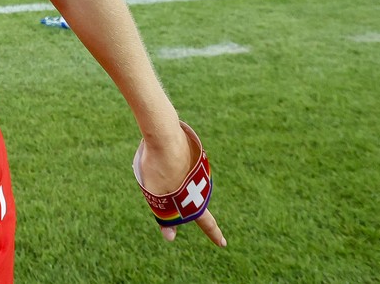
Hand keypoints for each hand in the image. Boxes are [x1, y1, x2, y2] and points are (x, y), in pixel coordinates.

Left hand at [137, 129, 225, 246]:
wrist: (164, 135)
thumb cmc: (158, 168)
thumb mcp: (156, 196)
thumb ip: (165, 217)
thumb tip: (170, 238)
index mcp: (195, 199)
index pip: (206, 222)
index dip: (213, 234)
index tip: (223, 244)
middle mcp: (202, 185)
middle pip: (190, 197)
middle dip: (178, 196)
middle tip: (163, 181)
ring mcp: (199, 168)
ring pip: (182, 179)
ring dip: (169, 175)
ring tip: (157, 166)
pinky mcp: (194, 154)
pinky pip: (181, 163)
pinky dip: (171, 162)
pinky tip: (162, 153)